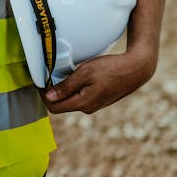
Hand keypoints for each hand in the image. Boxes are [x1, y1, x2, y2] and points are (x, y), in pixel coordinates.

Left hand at [41, 50, 155, 113]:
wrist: (137, 69)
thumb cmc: (112, 68)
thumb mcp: (85, 73)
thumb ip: (66, 86)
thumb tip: (49, 97)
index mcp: (83, 103)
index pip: (54, 107)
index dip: (43, 95)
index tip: (39, 81)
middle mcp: (88, 108)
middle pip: (62, 105)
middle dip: (52, 92)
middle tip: (48, 75)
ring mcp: (95, 105)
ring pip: (72, 100)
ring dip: (63, 89)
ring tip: (62, 73)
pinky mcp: (100, 99)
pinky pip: (81, 96)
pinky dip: (74, 88)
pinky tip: (77, 75)